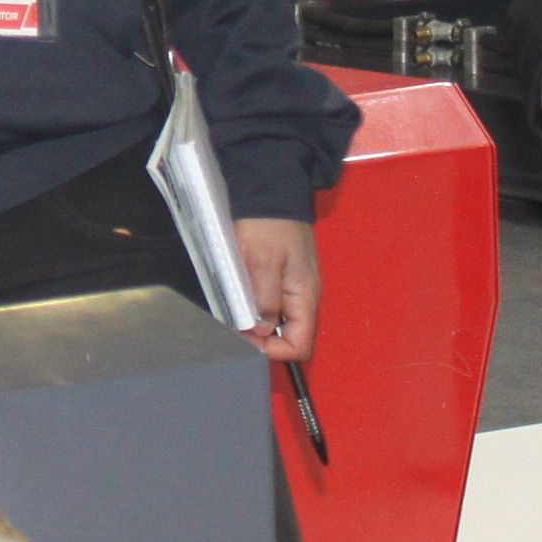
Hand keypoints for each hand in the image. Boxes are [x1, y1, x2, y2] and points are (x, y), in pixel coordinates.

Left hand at [234, 215, 320, 361]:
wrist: (272, 190)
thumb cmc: (268, 222)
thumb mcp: (261, 261)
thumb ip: (264, 298)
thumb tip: (263, 329)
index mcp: (305, 296)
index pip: (301, 344)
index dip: (275, 351)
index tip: (248, 342)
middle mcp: (305, 296)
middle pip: (291, 336)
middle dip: (263, 340)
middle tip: (236, 330)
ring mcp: (295, 287)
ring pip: (280, 321)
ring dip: (258, 324)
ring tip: (236, 315)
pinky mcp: (284, 277)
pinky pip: (273, 304)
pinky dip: (257, 308)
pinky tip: (241, 299)